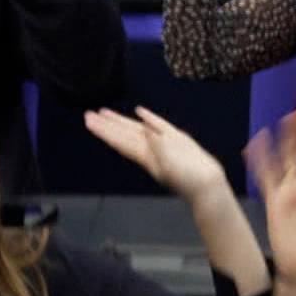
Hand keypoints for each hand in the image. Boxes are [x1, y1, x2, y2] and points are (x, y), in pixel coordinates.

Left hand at [84, 106, 227, 201]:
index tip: (89, 121)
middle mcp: (150, 149)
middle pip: (123, 134)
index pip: (119, 139)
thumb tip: (143, 128)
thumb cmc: (187, 177)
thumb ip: (155, 144)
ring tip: (104, 112)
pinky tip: (139, 111)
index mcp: (145, 155)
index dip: (104, 130)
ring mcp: (163, 144)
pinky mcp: (177, 139)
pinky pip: (158, 125)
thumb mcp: (168, 162)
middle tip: (88, 114)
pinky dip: (148, 118)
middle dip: (105, 125)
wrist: (207, 184)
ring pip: (136, 130)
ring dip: (120, 122)